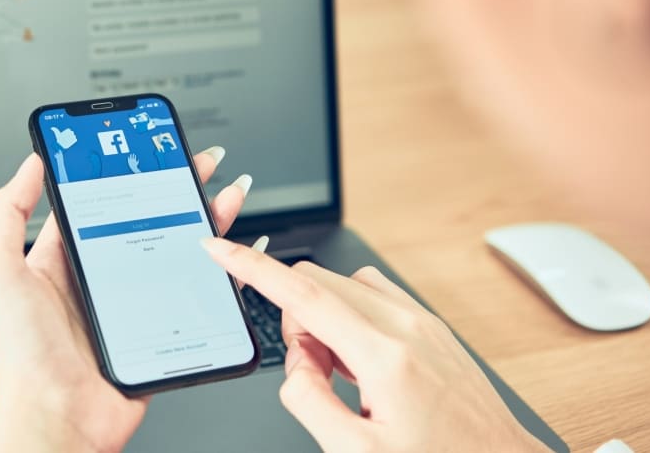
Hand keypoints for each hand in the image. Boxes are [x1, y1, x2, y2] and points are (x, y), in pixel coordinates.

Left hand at [0, 146, 247, 452]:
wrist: (57, 419)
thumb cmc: (22, 356)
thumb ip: (7, 213)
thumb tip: (29, 162)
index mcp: (64, 259)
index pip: (101, 201)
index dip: (127, 172)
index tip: (146, 147)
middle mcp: (102, 276)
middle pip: (149, 219)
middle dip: (177, 187)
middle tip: (200, 161)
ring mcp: (133, 302)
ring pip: (179, 249)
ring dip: (205, 220)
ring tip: (227, 193)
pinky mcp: (160, 328)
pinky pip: (197, 293)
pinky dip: (221, 271)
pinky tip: (235, 253)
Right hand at [200, 238, 548, 452]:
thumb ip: (309, 401)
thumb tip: (296, 365)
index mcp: (384, 355)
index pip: (303, 292)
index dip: (252, 266)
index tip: (220, 248)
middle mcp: (405, 324)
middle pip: (318, 282)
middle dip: (296, 319)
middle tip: (313, 373)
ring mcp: (421, 319)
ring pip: (343, 285)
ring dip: (324, 318)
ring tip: (343, 375)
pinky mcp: (429, 323)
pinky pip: (371, 296)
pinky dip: (350, 319)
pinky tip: (362, 365)